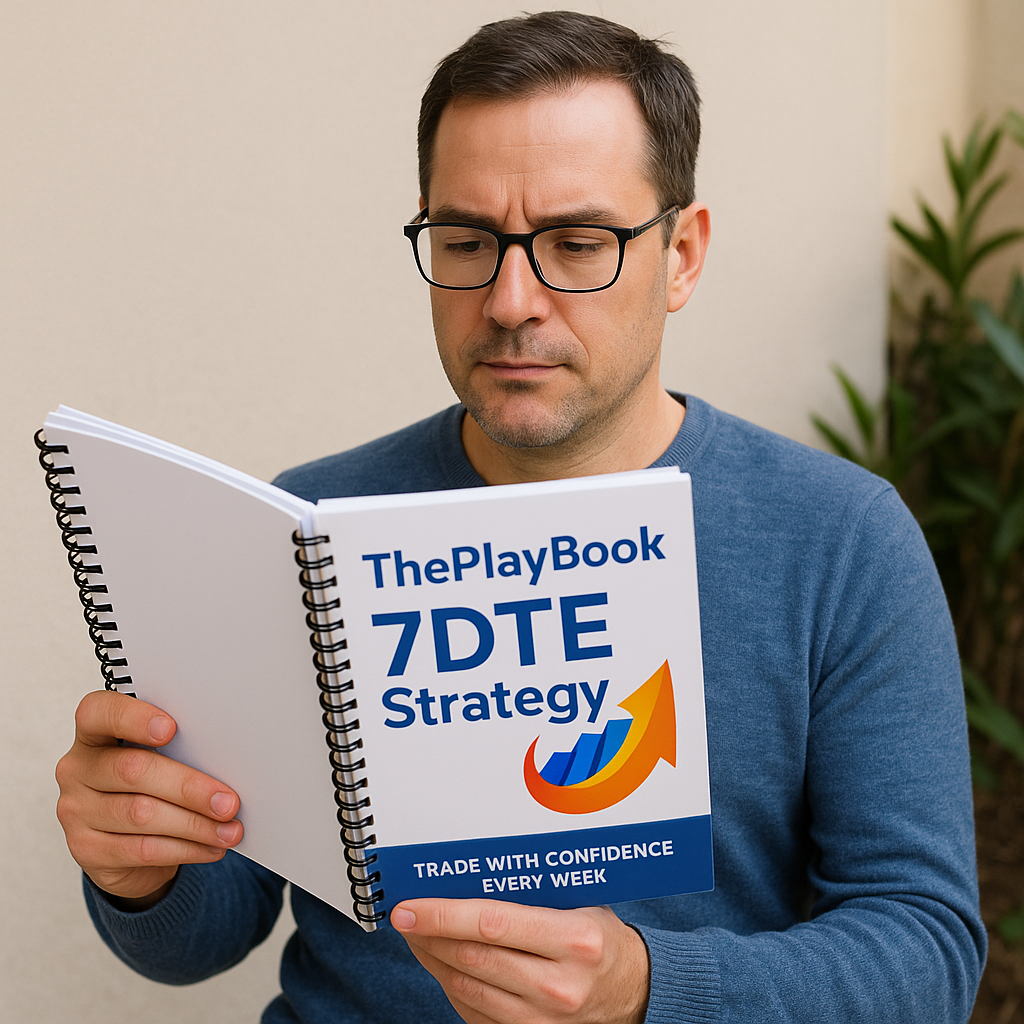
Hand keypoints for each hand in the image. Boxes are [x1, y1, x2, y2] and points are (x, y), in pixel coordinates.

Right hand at [55, 689, 242, 905]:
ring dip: (195, 824)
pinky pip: (141, 849)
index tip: (171, 728)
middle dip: (189, 787)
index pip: (99, 713)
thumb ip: (177, 748)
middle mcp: (77, 769)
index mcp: (94, 733)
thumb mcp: (157, 757)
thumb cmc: (147, 783)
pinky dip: (184, 849)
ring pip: (141, 815)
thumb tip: (227, 760)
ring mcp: (76, 811)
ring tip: (229, 830)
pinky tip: (210, 847)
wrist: (120, 840)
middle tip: (229, 802)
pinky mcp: (86, 850)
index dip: (133, 718)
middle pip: (133, 771)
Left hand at [392, 898, 649, 1023]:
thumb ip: (532, 892)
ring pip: (467, 988)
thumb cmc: (599, 937)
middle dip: (429, 935)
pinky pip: (474, 1013)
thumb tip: (467, 873)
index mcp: (573, 940)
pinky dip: (452, 985)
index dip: (443, 915)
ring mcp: (543, 1020)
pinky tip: (443, 963)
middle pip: (473, 957)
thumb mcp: (579, 903)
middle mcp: (558, 985)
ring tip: (417, 936)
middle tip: (404, 916)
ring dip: (434, 961)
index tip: (409, 907)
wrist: (634, 992)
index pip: (492, 923)